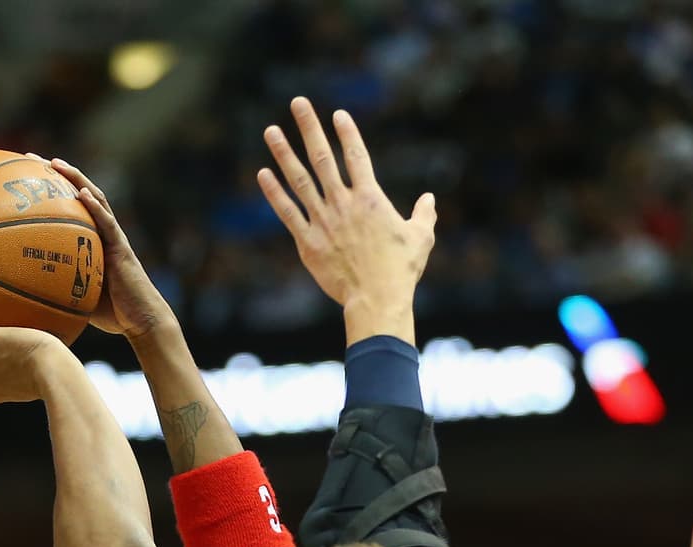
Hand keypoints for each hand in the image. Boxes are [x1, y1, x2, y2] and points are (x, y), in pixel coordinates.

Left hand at [36, 155, 172, 340]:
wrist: (140, 320)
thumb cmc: (112, 313)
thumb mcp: (77, 298)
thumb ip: (58, 288)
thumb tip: (27, 295)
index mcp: (91, 239)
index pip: (68, 206)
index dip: (48, 189)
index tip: (23, 176)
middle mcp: (102, 231)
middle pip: (78, 192)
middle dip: (55, 173)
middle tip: (30, 159)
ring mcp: (113, 237)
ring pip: (95, 198)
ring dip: (75, 177)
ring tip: (55, 163)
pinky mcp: (121, 247)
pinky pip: (107, 223)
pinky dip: (95, 206)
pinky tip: (82, 193)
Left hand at [258, 98, 434, 332]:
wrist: (376, 299)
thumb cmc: (401, 270)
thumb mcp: (421, 238)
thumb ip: (424, 214)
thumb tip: (429, 199)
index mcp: (370, 198)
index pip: (356, 155)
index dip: (346, 132)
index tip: (337, 114)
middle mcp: (343, 203)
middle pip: (322, 157)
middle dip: (309, 127)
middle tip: (298, 102)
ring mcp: (323, 221)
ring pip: (299, 180)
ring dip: (283, 153)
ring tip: (270, 130)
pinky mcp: (308, 242)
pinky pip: (287, 212)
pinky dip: (274, 193)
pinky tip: (263, 174)